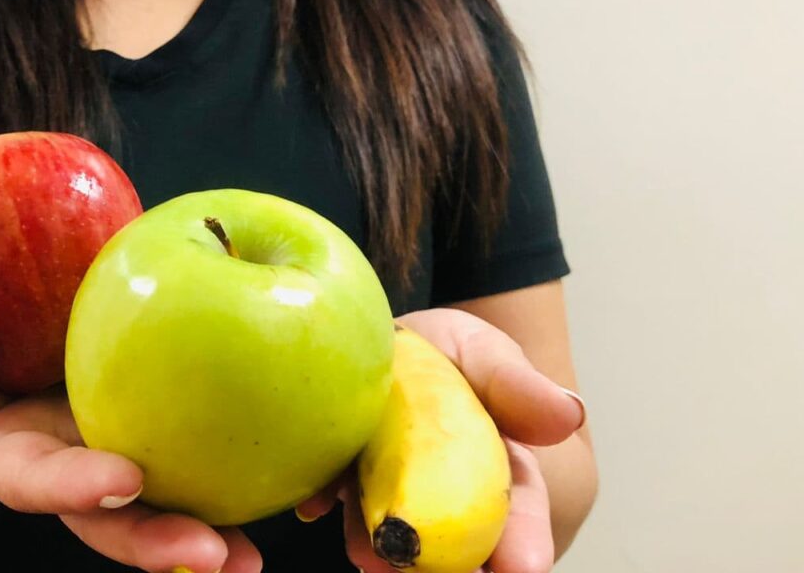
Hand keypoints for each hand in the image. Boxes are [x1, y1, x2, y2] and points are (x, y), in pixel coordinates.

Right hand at [0, 306, 262, 572]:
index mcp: (8, 463)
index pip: (38, 479)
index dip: (77, 486)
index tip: (123, 480)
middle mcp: (70, 475)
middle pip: (114, 517)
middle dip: (159, 542)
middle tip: (213, 557)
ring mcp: (111, 459)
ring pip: (162, 502)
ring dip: (213, 530)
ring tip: (259, 553)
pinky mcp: (151, 434)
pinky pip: (197, 455)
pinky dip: (244, 472)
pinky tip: (296, 478)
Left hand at [296, 308, 585, 572]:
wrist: (385, 337)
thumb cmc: (448, 350)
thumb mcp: (484, 352)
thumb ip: (517, 383)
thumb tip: (571, 413)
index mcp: (496, 468)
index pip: (518, 512)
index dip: (524, 543)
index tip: (523, 568)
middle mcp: (442, 493)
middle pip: (451, 540)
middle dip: (445, 566)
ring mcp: (387, 490)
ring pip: (388, 528)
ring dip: (379, 547)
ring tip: (371, 557)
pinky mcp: (340, 479)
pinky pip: (331, 494)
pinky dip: (324, 498)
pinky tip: (315, 501)